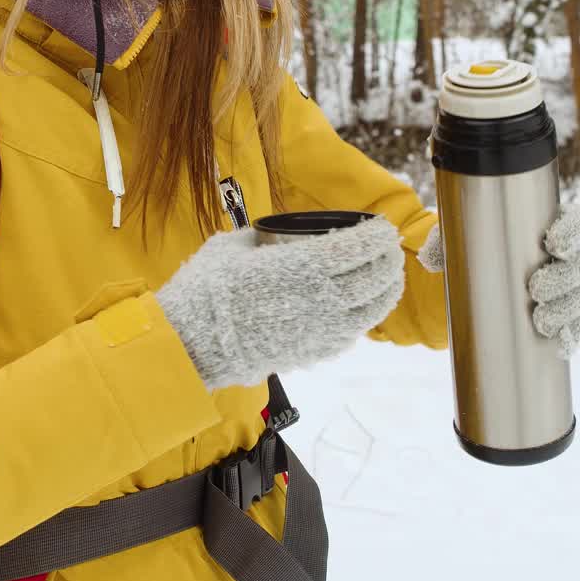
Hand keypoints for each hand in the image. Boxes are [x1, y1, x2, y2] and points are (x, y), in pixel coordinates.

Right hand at [157, 215, 404, 390]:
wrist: (191, 346)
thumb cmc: (206, 290)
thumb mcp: (231, 247)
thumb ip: (258, 238)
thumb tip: (267, 235)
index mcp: (302, 266)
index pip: (357, 248)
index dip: (377, 236)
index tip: (383, 227)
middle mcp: (320, 299)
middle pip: (373, 278)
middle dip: (388, 260)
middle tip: (389, 249)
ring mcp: (320, 330)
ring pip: (371, 310)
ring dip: (387, 290)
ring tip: (389, 278)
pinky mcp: (312, 352)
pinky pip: (352, 334)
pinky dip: (364, 318)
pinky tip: (361, 309)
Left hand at [418, 199, 579, 357]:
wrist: (490, 276)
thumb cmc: (482, 248)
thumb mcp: (463, 238)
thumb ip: (446, 242)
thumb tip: (428, 260)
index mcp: (550, 226)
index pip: (572, 223)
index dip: (568, 233)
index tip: (551, 245)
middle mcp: (568, 255)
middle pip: (578, 265)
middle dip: (563, 277)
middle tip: (536, 289)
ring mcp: (572, 285)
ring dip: (567, 309)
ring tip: (542, 321)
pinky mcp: (571, 312)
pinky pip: (578, 325)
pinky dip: (572, 334)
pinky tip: (561, 342)